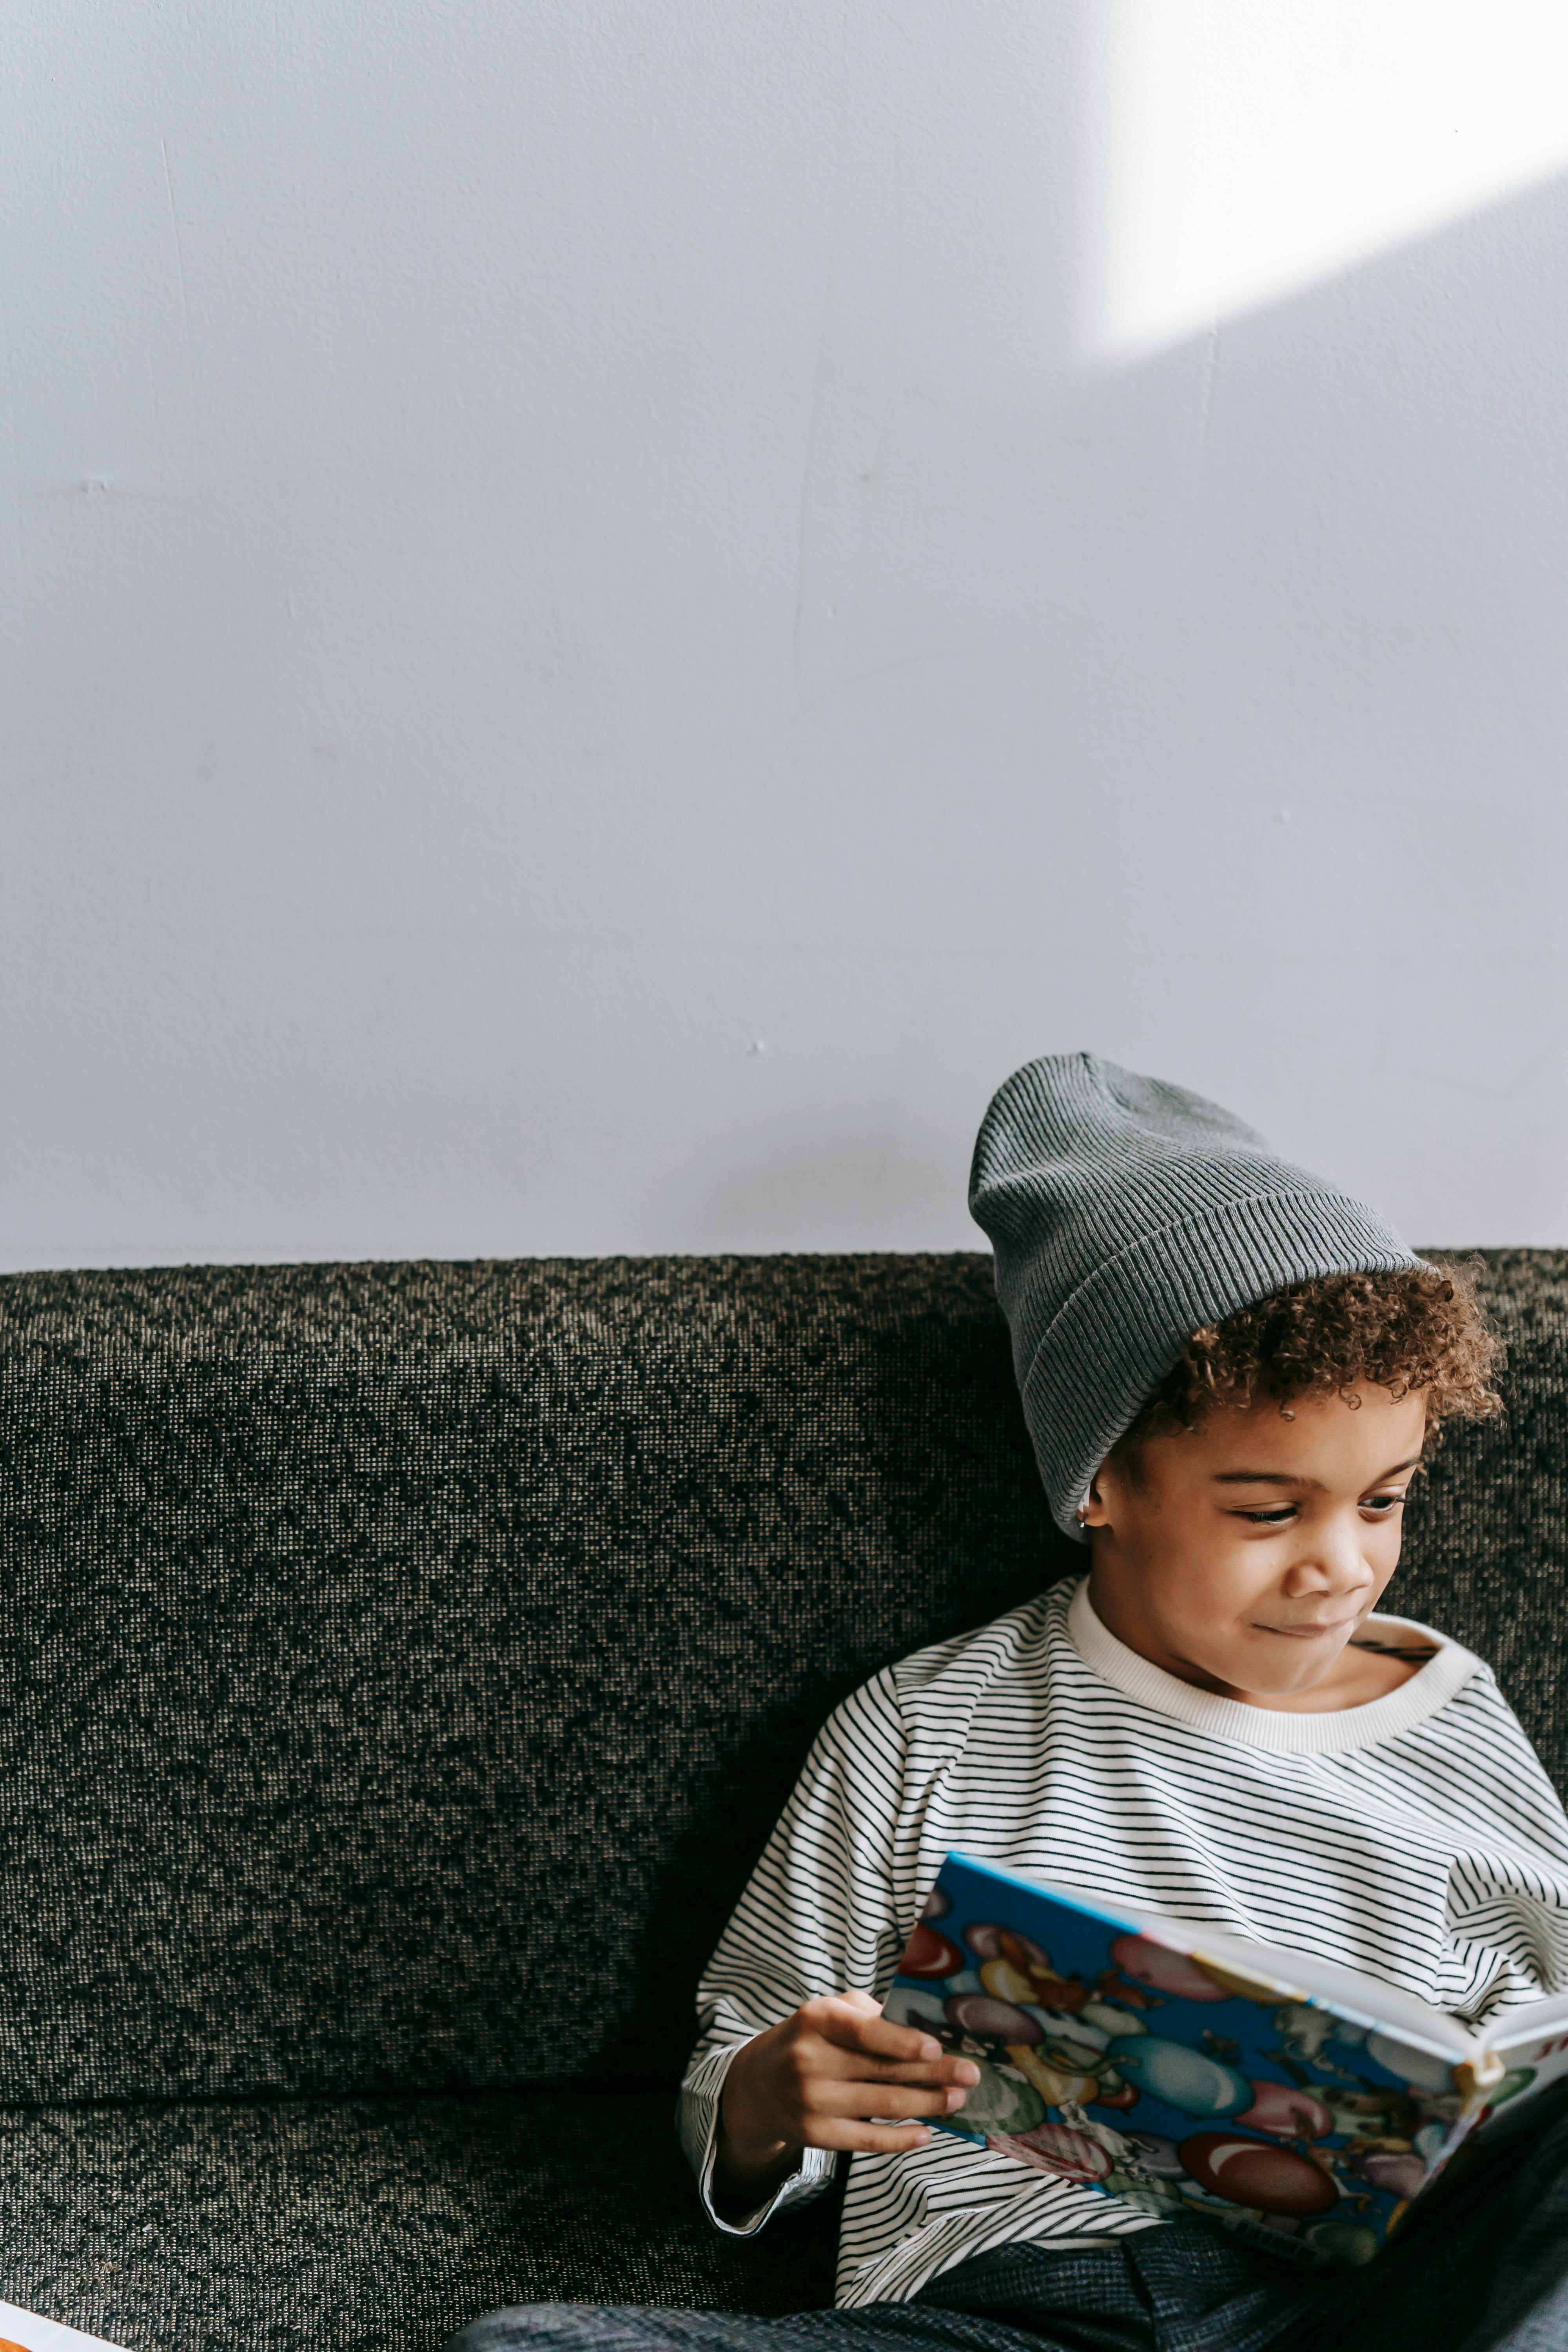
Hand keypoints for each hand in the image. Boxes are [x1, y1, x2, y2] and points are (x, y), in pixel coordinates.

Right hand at [712, 1992, 978, 2216]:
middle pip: (882, 2069)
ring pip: (881, 2105)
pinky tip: (926, 2133)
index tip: (935, 2045)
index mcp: (816, 2019)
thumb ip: (867, 2013)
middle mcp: (810, 2059)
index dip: (900, 2040)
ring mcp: (812, 2100)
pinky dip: (899, 2139)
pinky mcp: (815, 2134)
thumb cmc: (807, 2040)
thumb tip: (920, 2027)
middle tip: (971, 2075)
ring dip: (926, 2103)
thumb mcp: (826, 2011)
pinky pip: (866, 2140)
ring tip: (957, 2100)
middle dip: (932, 2073)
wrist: (755, 2086)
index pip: (862, 2030)